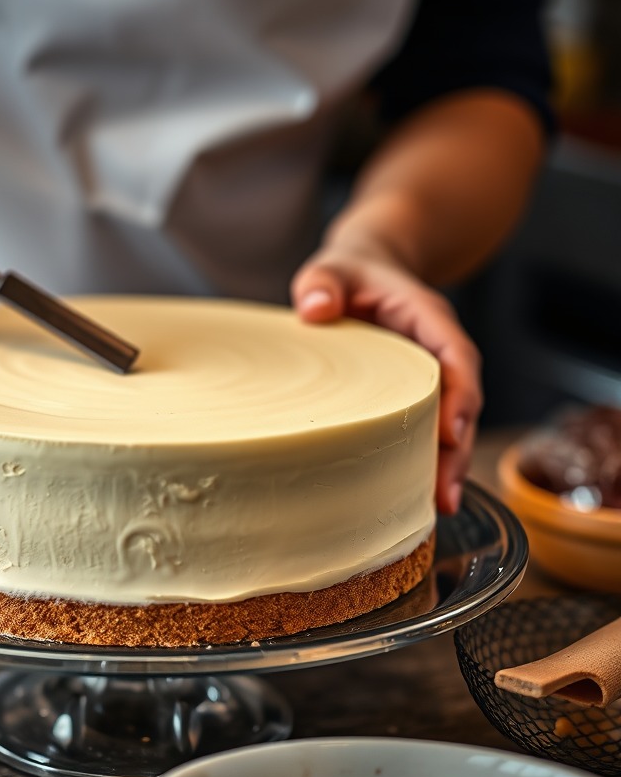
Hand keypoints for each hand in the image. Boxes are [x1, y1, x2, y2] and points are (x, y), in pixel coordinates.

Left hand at [291, 244, 481, 515]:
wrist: (361, 274)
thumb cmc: (349, 273)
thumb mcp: (332, 268)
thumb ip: (321, 281)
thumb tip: (313, 308)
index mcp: (427, 318)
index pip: (456, 357)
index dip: (459, 395)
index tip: (451, 433)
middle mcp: (437, 352)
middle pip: (462, 402)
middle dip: (458, 449)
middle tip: (444, 495)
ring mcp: (428, 378)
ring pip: (450, 424)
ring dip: (446, 465)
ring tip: (435, 508)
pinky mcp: (414, 398)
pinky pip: (427, 430)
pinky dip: (424, 461)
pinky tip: (411, 497)